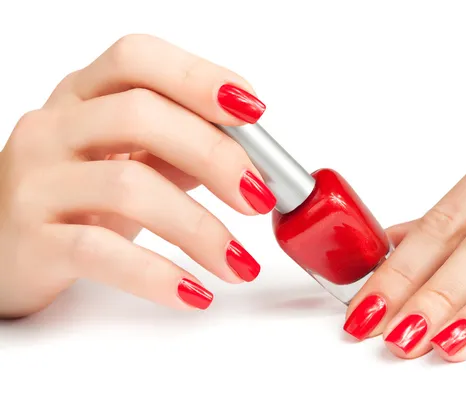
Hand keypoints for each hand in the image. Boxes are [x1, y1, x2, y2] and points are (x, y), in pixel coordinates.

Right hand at [0, 34, 275, 317]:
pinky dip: (157, 274)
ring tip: (239, 262)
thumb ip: (180, 148)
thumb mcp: (127, 158)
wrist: (4, 247)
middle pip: (141, 116)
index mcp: (84, 96)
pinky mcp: (30, 239)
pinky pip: (100, 251)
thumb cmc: (75, 197)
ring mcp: (37, 182)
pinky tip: (194, 292)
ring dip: (200, 229)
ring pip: (127, 187)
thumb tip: (250, 158)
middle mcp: (55, 127)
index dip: (199, 78)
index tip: (253, 111)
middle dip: (215, 156)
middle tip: (259, 198)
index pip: (138, 60)